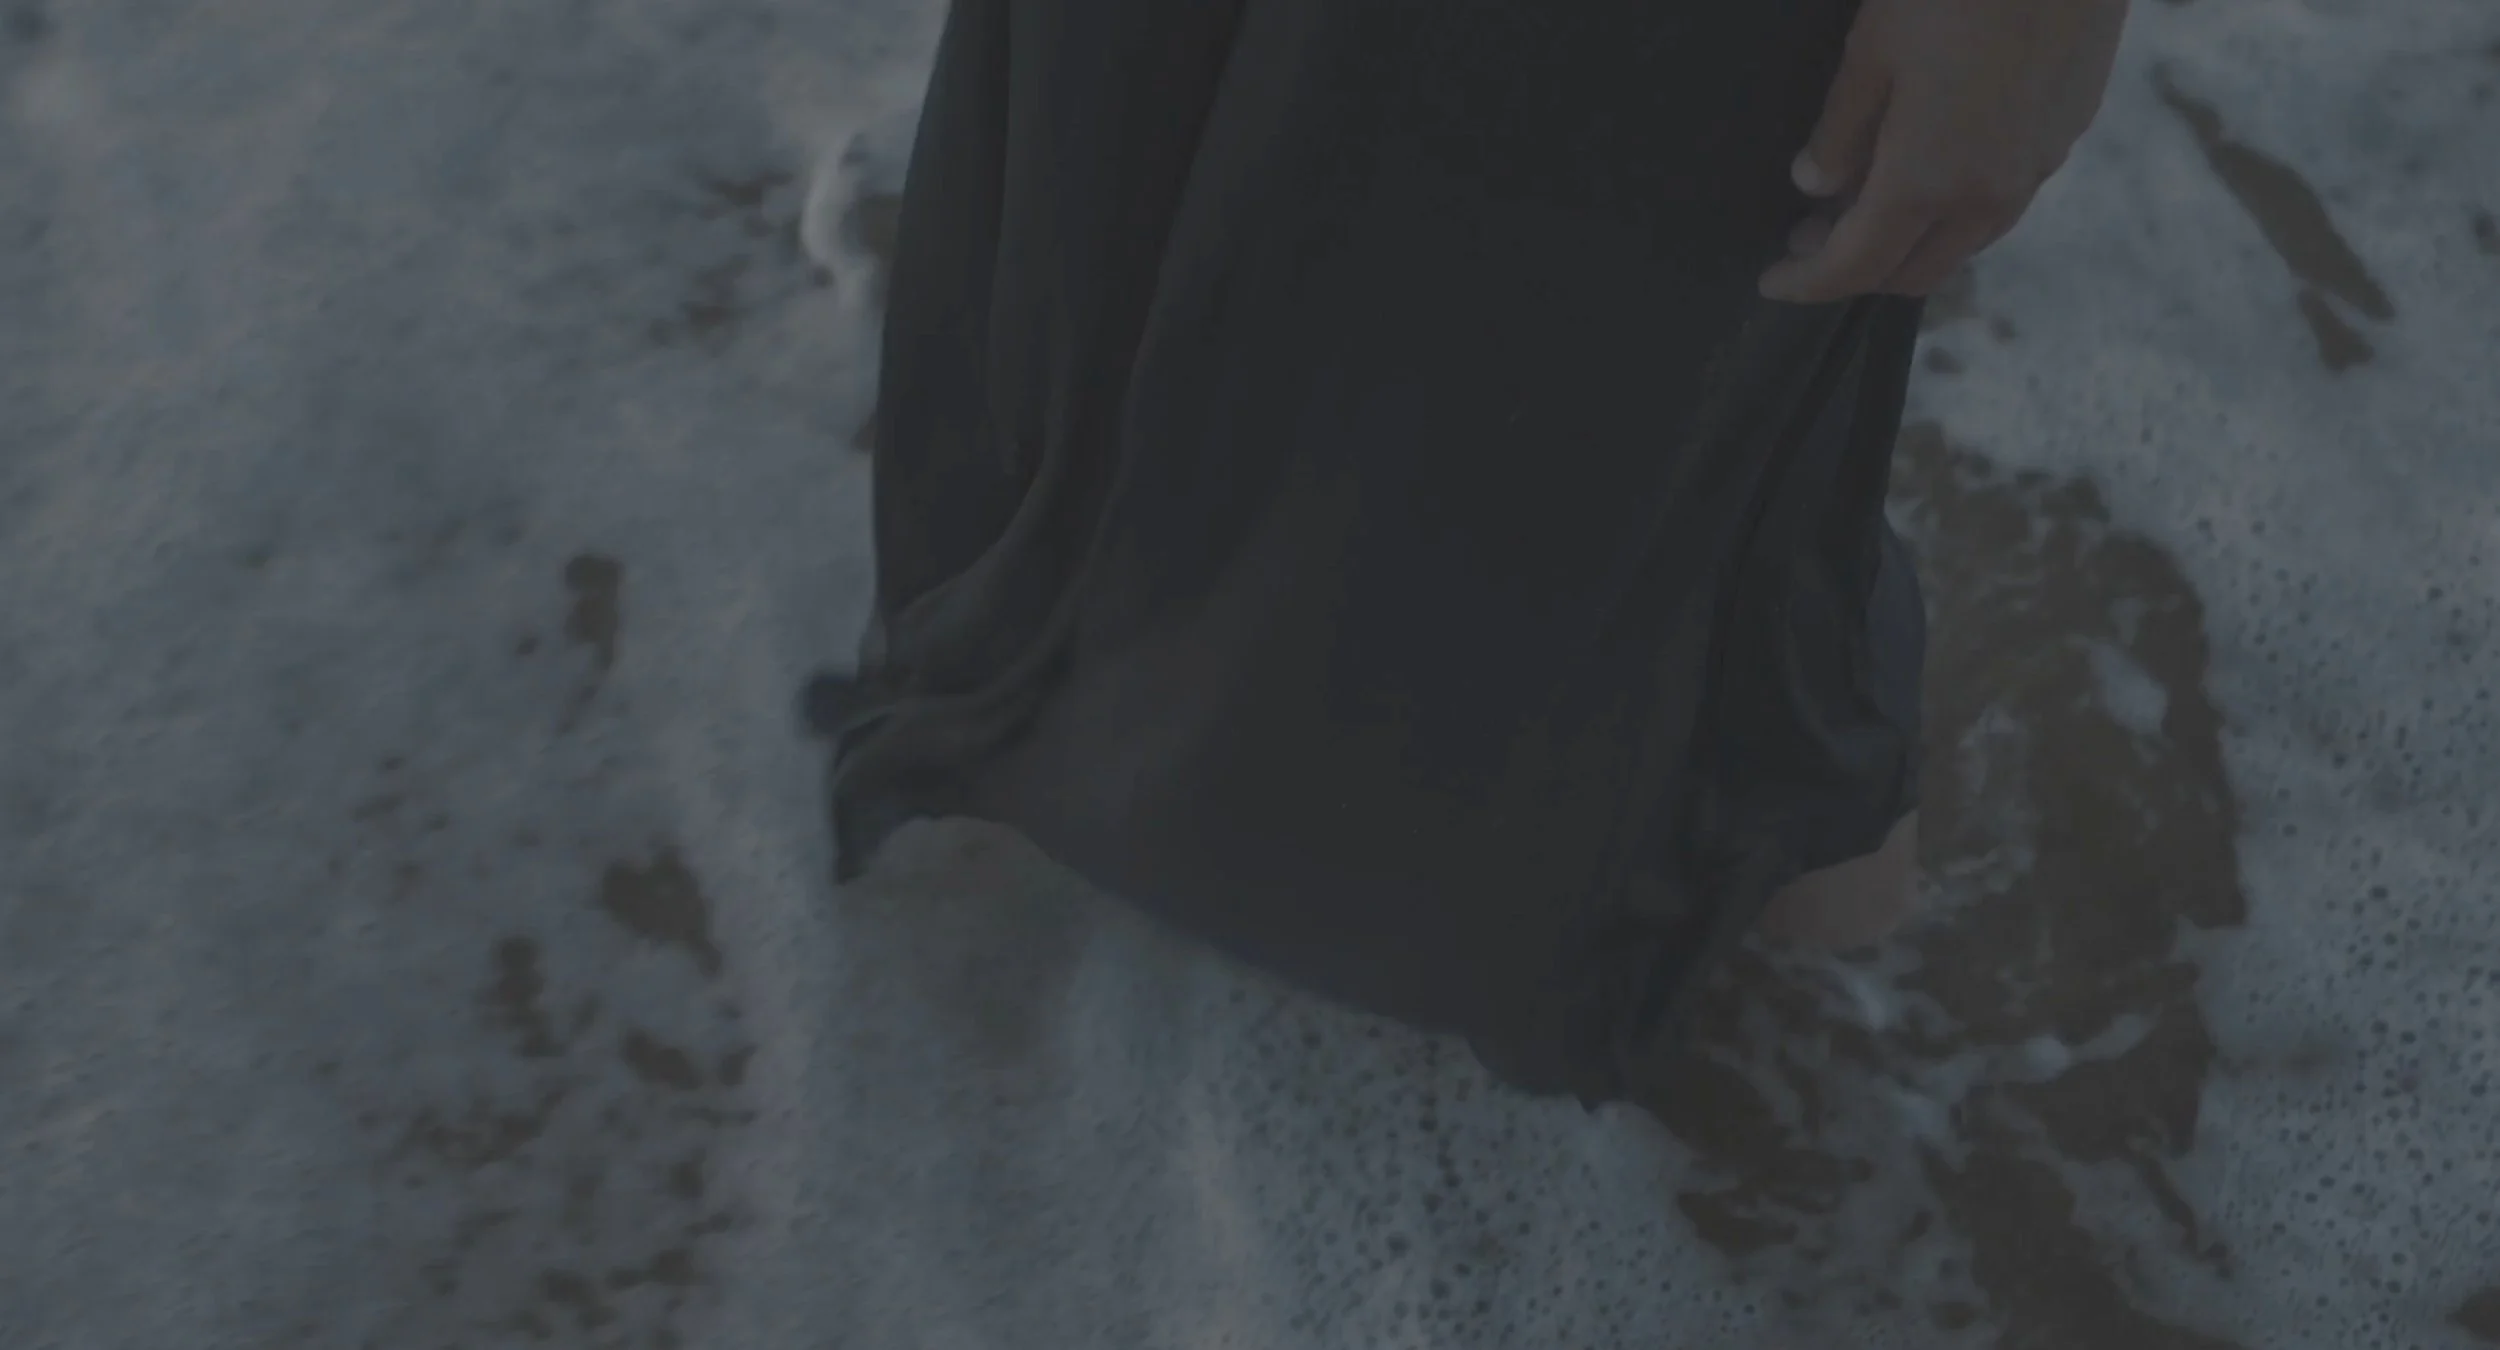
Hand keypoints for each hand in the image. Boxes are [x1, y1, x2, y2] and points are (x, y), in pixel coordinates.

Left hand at [1759, 0, 2130, 303]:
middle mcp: (1987, 197)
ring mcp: (2035, 170)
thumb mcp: (1873, 51)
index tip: (1773, 280)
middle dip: (1856, 269)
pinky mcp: (2066, 136)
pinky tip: (1933, 165)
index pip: (1855, 267)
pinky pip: (2000, 202)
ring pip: (1963, 243)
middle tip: (1811, 233)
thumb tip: (1816, 184)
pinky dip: (1954, 208)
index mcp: (1926, 183)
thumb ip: (1840, 130)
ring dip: (1910, 241)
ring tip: (1866, 198)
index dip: (1806, 282)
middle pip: (1913, 273)